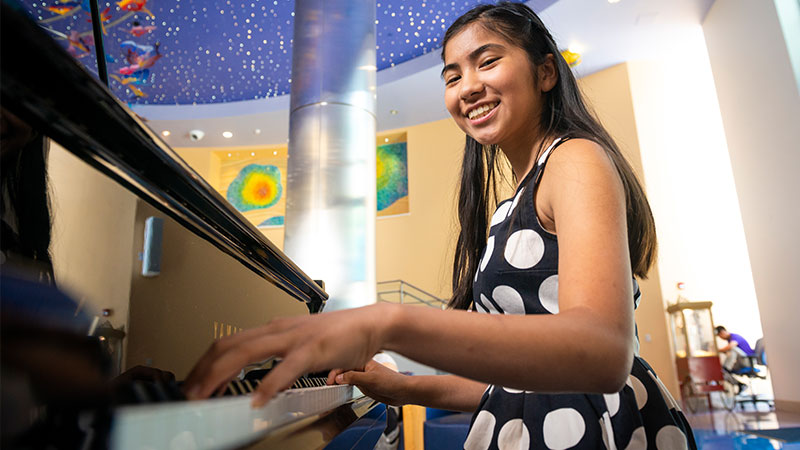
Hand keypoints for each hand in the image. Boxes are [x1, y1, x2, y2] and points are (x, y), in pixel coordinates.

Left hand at [183, 303, 395, 406]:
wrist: (370, 323)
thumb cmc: (338, 336)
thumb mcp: (300, 346)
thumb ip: (279, 358)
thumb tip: (259, 380)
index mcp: (273, 330)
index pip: (228, 343)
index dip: (205, 363)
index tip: (193, 384)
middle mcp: (277, 330)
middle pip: (228, 346)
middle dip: (203, 371)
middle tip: (189, 394)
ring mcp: (294, 338)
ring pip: (247, 352)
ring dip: (221, 375)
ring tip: (208, 395)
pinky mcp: (313, 349)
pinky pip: (286, 368)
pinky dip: (268, 385)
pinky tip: (258, 399)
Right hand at [327, 360, 409, 405]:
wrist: (402, 392)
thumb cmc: (392, 382)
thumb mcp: (371, 380)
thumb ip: (353, 378)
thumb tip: (339, 378)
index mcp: (364, 361)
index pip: (344, 364)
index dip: (335, 372)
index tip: (330, 381)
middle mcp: (362, 368)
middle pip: (343, 370)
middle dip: (334, 375)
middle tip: (328, 384)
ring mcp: (363, 377)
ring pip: (346, 377)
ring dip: (338, 380)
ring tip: (331, 386)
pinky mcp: (364, 385)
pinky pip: (351, 384)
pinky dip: (344, 386)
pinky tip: (340, 389)